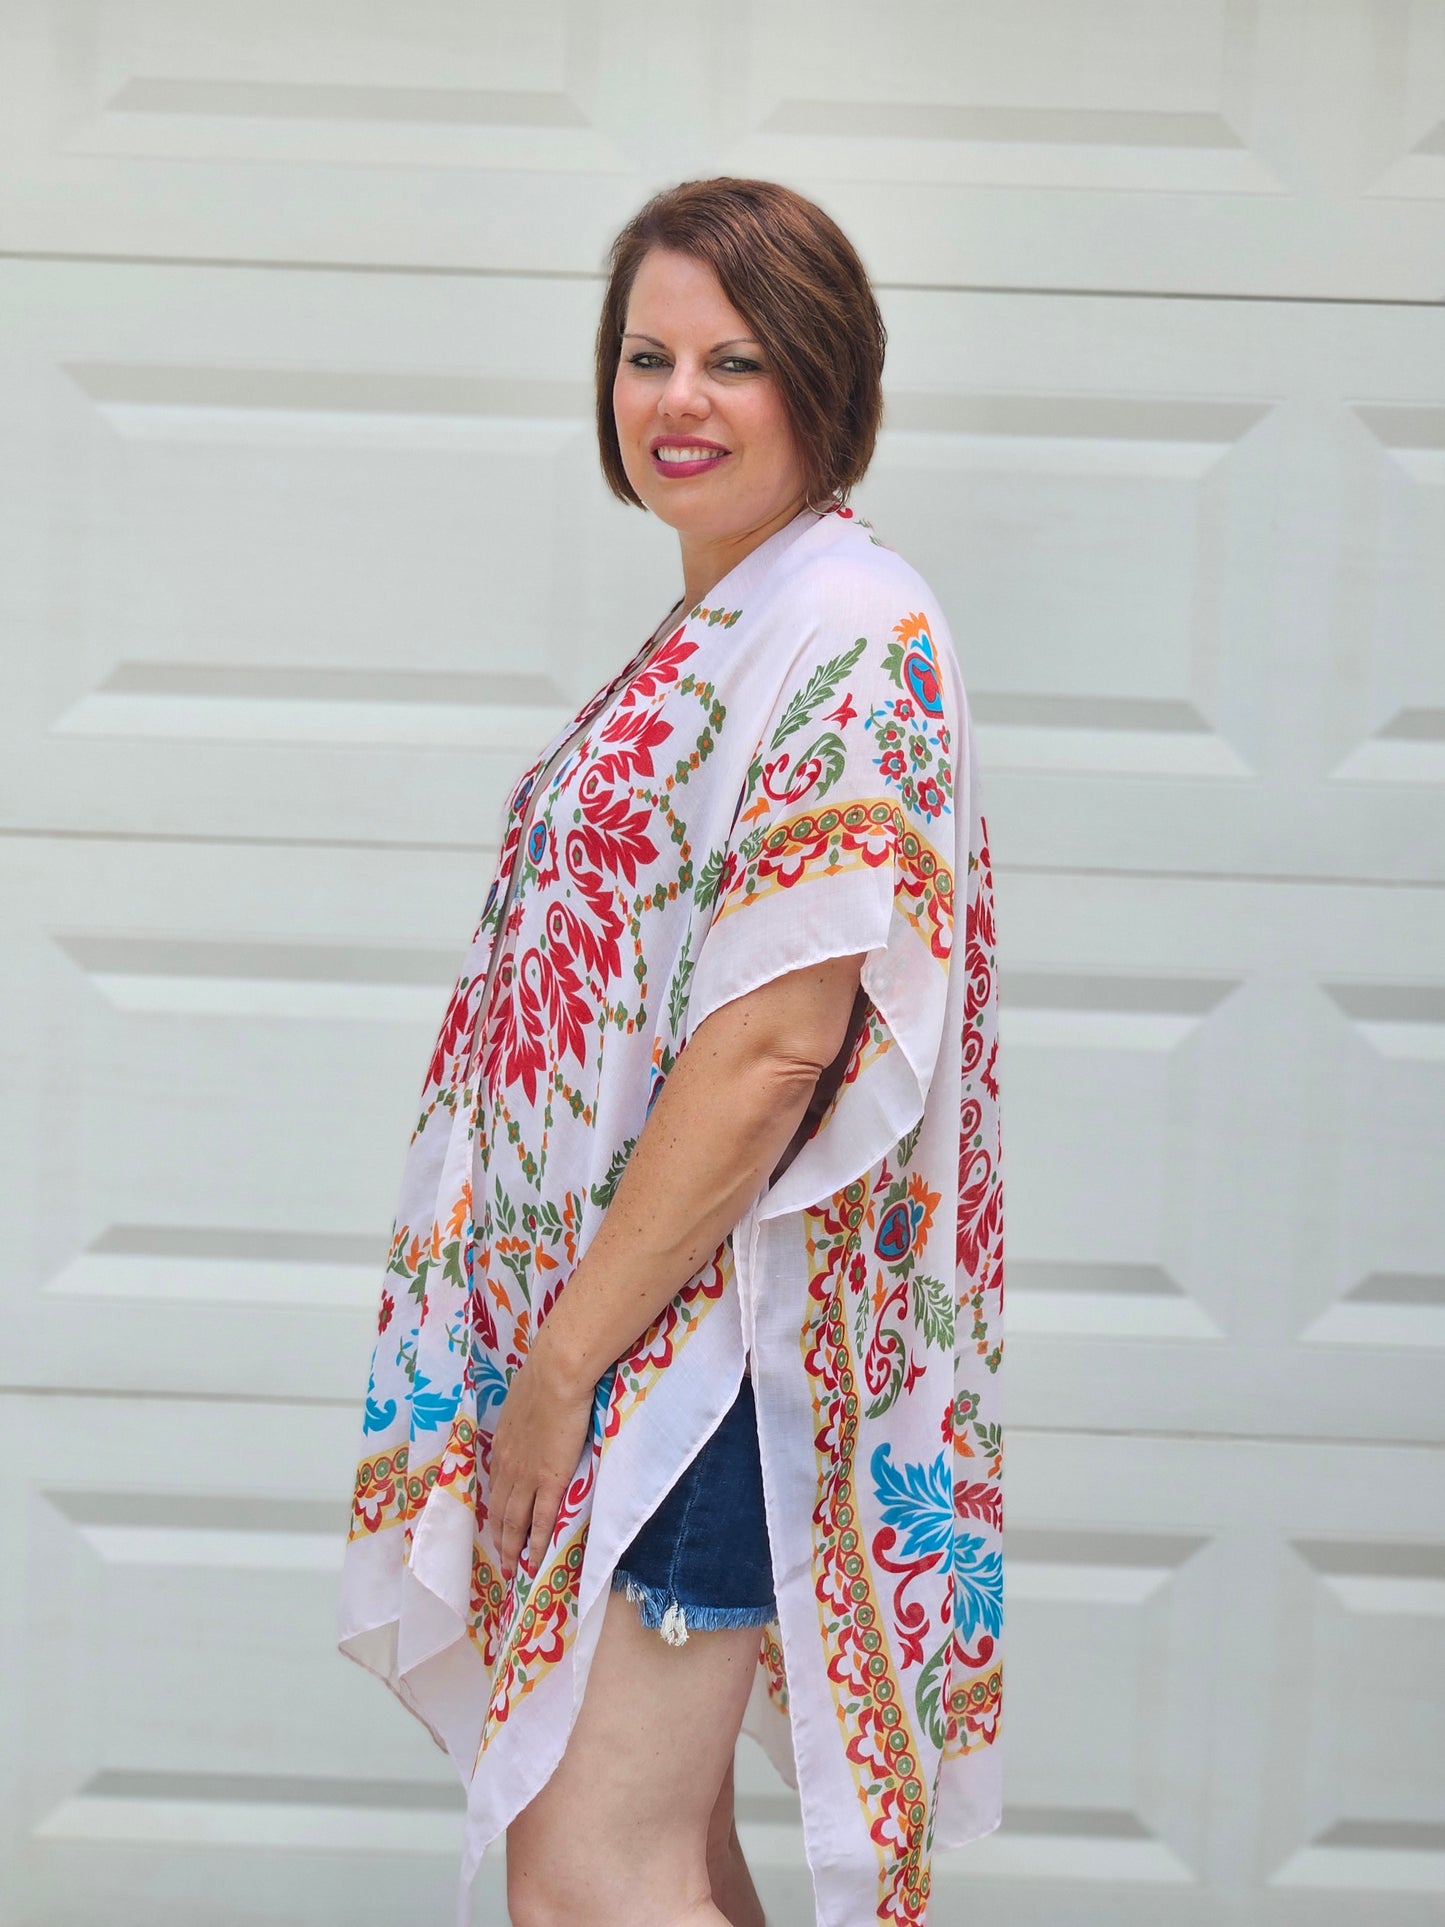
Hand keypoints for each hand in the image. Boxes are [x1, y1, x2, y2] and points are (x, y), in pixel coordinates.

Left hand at [488, 1332, 597, 1583]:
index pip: (495, 1486)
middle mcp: (507, 1465)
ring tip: (513, 1569)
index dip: (494, 1509)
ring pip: (514, 1522)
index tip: (496, 1525)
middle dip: (498, 1538)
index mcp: (502, 1445)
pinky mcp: (549, 1480)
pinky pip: (540, 1521)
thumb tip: (532, 1409)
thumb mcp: (524, 1398)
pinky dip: (535, 1544)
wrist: (555, 1375)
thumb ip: (526, 1413)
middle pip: (499, 1511)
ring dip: (512, 1548)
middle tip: (500, 1561)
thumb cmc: (544, 1378)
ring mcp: (526, 1476)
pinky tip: (534, 1562)